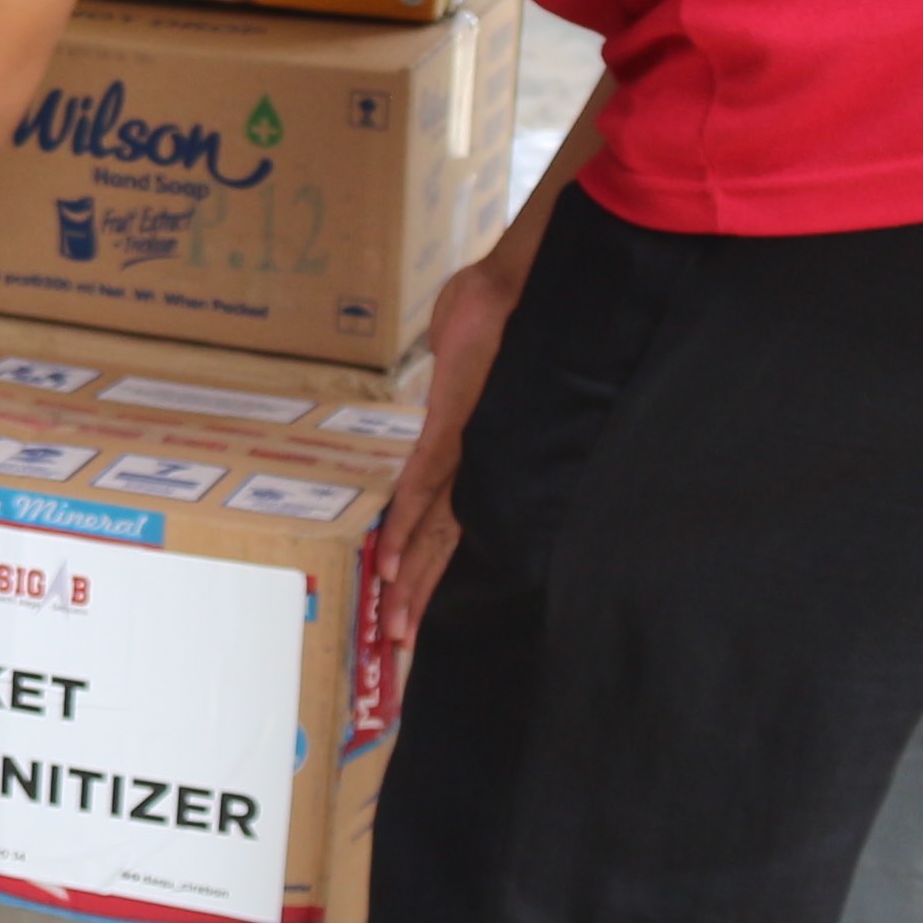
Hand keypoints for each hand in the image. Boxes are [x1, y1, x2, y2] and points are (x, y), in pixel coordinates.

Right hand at [379, 253, 522, 643]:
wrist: (526, 278)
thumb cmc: (508, 302)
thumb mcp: (473, 348)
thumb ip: (462, 375)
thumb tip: (449, 387)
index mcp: (481, 449)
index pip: (454, 522)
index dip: (433, 566)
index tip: (415, 606)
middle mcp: (478, 459)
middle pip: (447, 542)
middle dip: (424, 595)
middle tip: (404, 644)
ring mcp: (468, 446)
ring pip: (441, 529)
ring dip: (415, 580)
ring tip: (397, 627)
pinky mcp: (459, 426)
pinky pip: (429, 486)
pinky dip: (411, 528)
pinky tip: (396, 568)